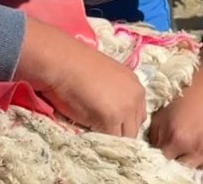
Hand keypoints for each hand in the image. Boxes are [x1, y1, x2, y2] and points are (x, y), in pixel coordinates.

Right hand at [15, 17, 146, 137]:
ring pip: (125, 136)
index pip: (138, 115)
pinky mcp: (112, 118)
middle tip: (100, 134)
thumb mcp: (107, 82)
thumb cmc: (78, 68)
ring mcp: (126, 108)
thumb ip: (116, 99)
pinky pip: (110, 139)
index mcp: (136, 86)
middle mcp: (137, 96)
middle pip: (135, 127)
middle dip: (119, 133)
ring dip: (111, 139)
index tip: (110, 127)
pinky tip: (90, 135)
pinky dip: (101, 142)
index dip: (123, 124)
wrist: (64, 62)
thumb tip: (114, 121)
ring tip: (95, 136)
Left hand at [149, 67, 202, 170]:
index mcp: (178, 139)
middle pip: (181, 170)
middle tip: (179, 149)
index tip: (164, 152)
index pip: (163, 162)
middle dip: (178, 161)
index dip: (162, 157)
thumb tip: (152, 154)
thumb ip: (154, 137)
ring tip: (192, 146)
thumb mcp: (163, 114)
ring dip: (193, 162)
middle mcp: (197, 149)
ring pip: (198, 170)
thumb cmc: (187, 98)